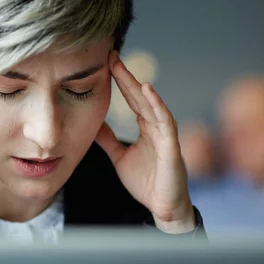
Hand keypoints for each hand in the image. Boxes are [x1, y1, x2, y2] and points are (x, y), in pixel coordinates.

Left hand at [96, 51, 195, 233]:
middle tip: (110, 55)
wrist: (161, 208)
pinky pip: (165, 120)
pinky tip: (147, 90)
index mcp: (145, 127)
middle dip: (125, 75)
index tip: (105, 63)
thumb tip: (93, 124)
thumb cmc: (146, 182)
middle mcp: (156, 126)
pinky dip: (157, 104)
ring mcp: (165, 134)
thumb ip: (108, 140)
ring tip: (122, 67)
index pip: (131, 98)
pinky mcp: (171, 146)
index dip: (120, 81)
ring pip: (151, 103)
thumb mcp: (119, 157)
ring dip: (137, 84)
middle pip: (139, 95)